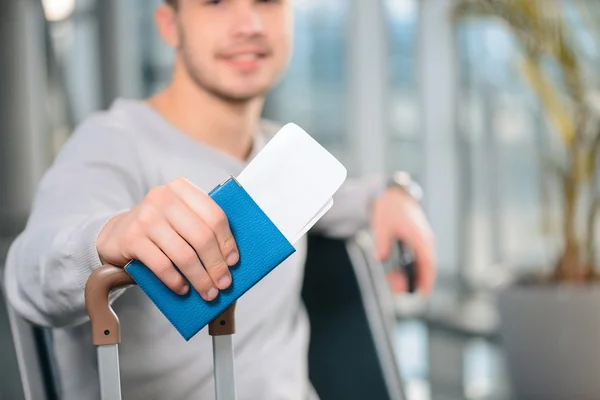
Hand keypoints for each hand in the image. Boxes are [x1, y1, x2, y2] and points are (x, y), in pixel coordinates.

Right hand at [96, 177, 238, 300]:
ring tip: (208, 292)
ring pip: (184, 254)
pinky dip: (176, 281)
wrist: (118, 233)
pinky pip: (162, 265)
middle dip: (216, 265)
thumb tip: (231, 259)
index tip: (233, 262)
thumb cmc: (160, 228)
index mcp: (182, 188)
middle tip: (223, 283)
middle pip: (202, 237)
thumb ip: (202, 226)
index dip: (227, 242)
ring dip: (200, 278)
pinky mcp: (132, 238)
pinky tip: (183, 289)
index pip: (214, 216)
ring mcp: (146, 217)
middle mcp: (163, 198)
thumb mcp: (180, 217)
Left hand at [370, 187, 435, 294]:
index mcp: (421, 238)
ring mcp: (422, 241)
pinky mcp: (416, 240)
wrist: (393, 194)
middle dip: (415, 282)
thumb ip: (382, 243)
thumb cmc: (389, 208)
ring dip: (411, 275)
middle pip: (426, 268)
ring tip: (394, 282)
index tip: (422, 295)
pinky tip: (396, 273)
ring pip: (421, 264)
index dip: (426, 281)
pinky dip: (409, 268)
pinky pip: (417, 258)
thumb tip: (380, 258)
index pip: (428, 264)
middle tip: (399, 292)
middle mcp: (425, 241)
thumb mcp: (382, 225)